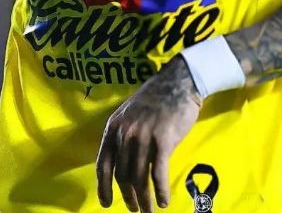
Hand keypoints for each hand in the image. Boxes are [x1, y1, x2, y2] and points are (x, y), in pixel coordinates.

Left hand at [96, 56, 201, 211]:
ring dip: (144, 200)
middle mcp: (126, 133)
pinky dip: (160, 192)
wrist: (178, 82)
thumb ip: (124, 135)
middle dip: (128, 196)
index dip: (103, 186)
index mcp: (114, 126)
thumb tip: (122, 164)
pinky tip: (163, 202)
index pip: (103, 163)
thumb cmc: (156, 97)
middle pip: (122, 175)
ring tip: (149, 210)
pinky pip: (158, 174)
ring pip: (139, 178)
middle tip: (135, 208)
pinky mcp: (163, 141)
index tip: (106, 203)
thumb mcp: (130, 113)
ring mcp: (144, 137)